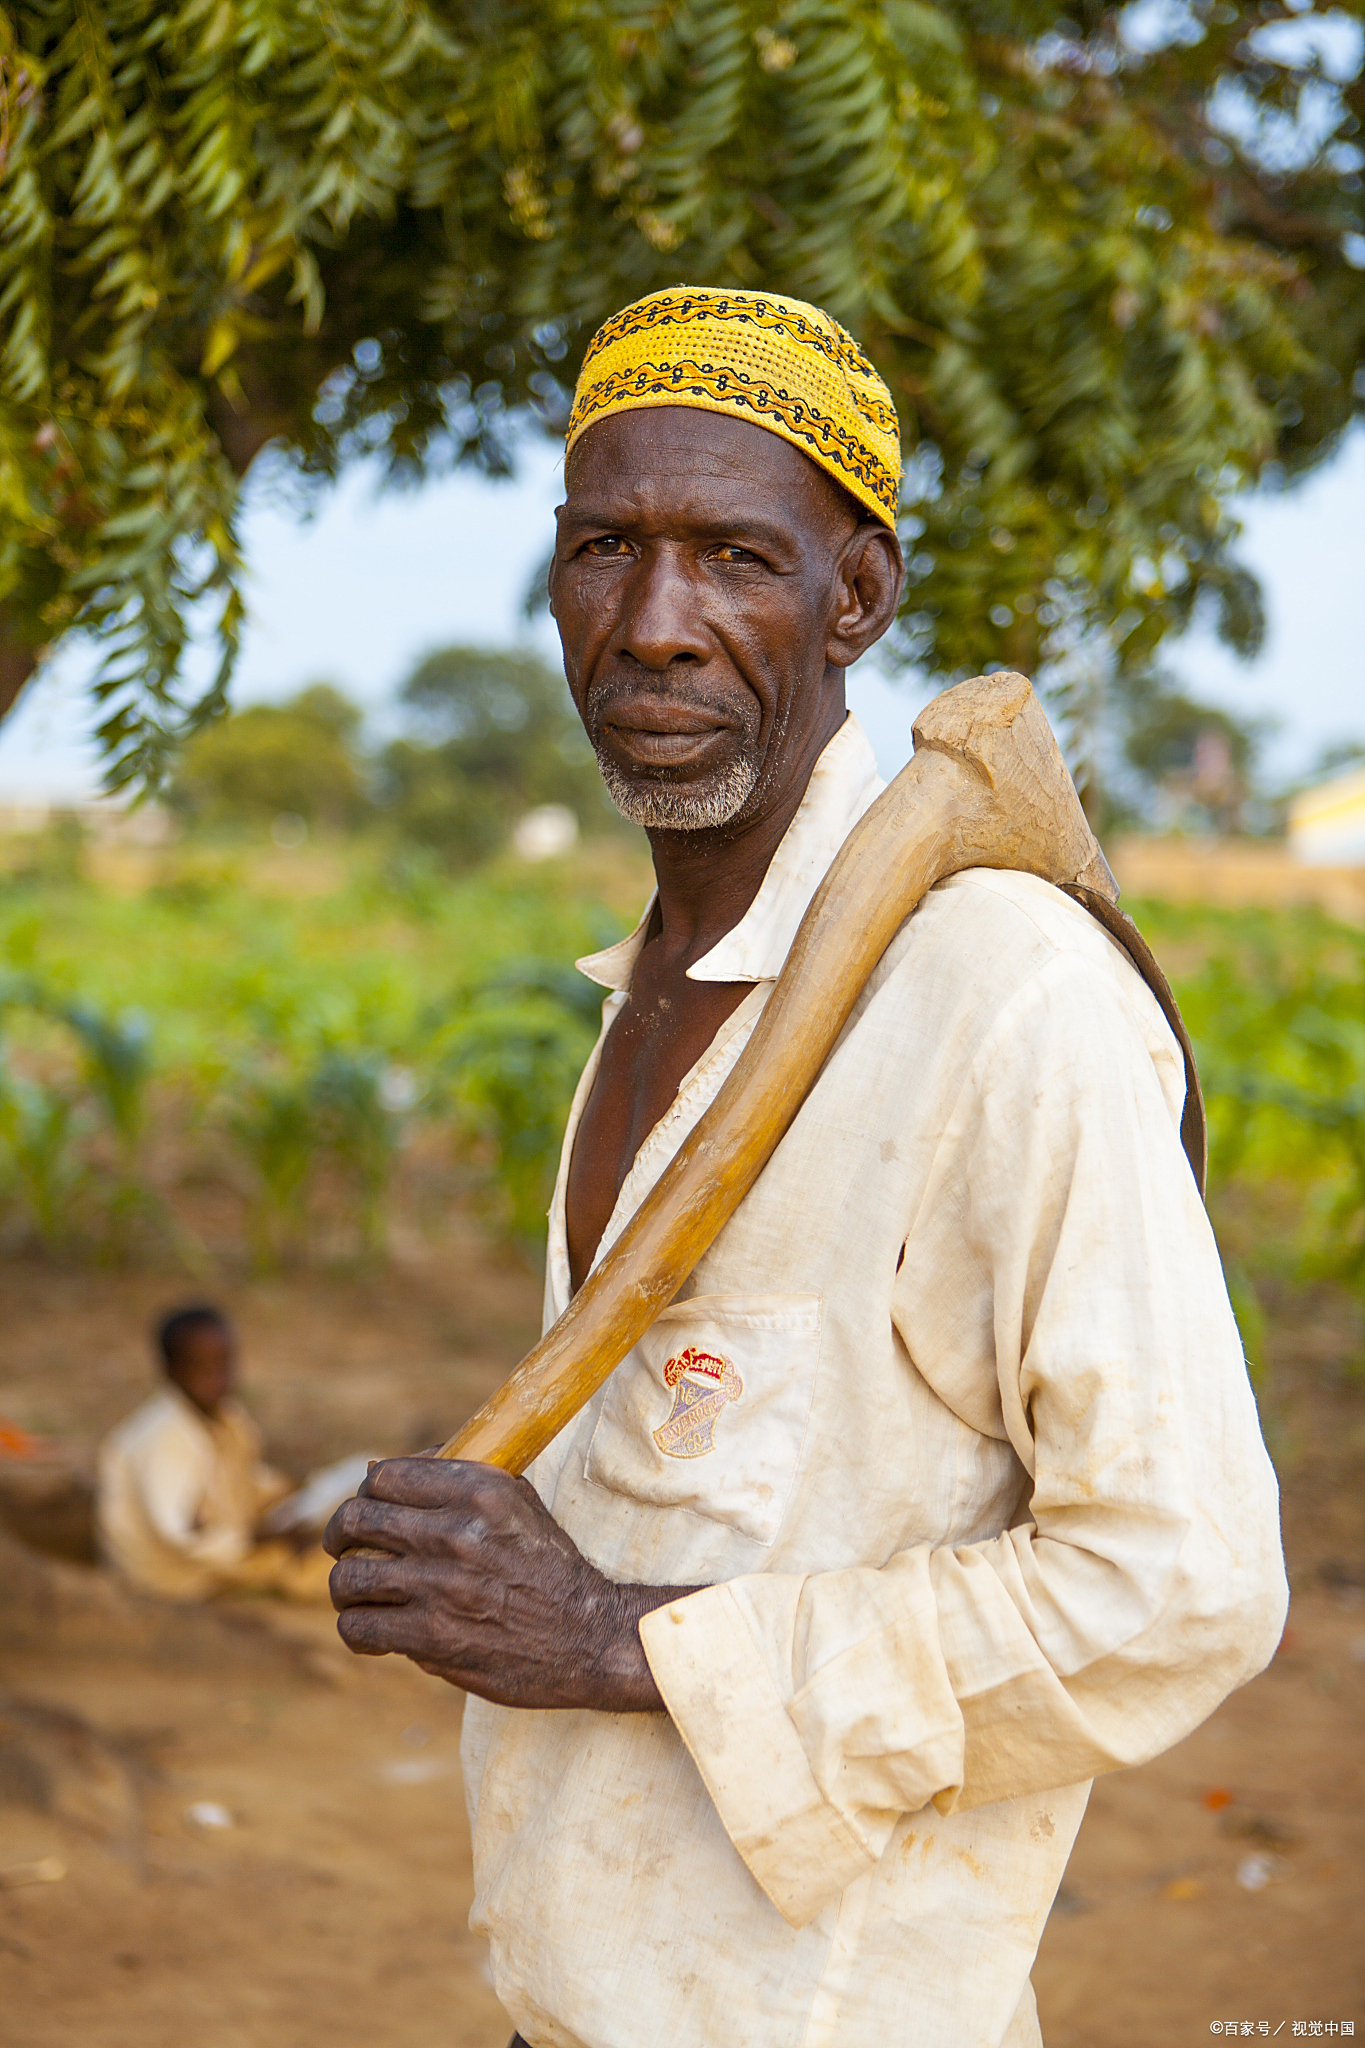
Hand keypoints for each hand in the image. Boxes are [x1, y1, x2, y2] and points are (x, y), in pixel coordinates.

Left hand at [323, 1457, 695, 1710]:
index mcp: (478, 1489)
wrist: (588, 1635)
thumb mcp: (516, 1502)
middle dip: (341, 1535)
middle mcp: (456, 1531)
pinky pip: (361, 1626)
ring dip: (346, 1587)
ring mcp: (441, 1586)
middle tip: (345, 1548)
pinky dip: (357, 1629)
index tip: (369, 1508)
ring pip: (349, 1577)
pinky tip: (372, 1632)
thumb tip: (376, 1472)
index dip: (366, 1492)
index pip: (384, 1476)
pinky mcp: (433, 1637)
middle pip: (357, 1520)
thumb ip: (455, 1481)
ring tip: (358, 1594)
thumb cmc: (549, 1565)